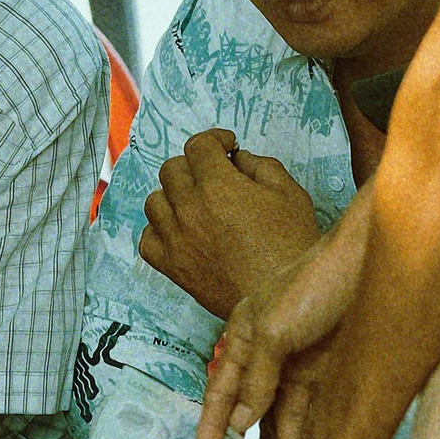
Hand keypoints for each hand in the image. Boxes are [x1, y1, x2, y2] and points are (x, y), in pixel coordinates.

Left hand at [138, 129, 324, 320]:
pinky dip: (158, 230)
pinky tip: (179, 230)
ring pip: (154, 201)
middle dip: (193, 165)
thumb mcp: (290, 193)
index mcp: (218, 186)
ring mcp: (176, 239)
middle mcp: (189, 209)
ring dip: (172, 195)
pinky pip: (147, 239)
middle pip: (171, 169)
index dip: (214, 140)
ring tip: (194, 203)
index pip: (198, 146)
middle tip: (212, 175)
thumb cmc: (292, 246)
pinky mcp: (172, 266)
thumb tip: (237, 158)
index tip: (226, 148)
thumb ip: (260, 165)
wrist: (280, 298)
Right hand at [196, 196, 372, 438]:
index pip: (219, 391)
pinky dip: (304, 435)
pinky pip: (311, 411)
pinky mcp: (328, 372)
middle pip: (248, 408)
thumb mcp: (273, 331)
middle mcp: (267, 353)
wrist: (371, 263)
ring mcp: (299, 364)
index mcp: (243, 336)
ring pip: (280, 415)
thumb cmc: (314, 283)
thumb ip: (256, 379)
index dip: (208, 427)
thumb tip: (241, 423)